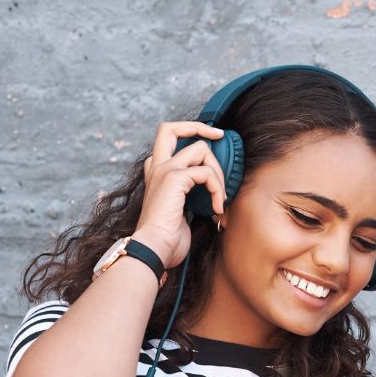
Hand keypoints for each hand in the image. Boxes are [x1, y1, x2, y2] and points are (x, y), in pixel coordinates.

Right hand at [132, 120, 228, 268]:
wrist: (154, 249)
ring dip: (219, 173)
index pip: (166, 139)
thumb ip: (190, 194)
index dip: (188, 132)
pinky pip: (207, 173)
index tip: (212, 138)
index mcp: (155, 173)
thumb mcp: (180, 211)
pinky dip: (218, 189)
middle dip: (199, 127)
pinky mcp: (174, 179)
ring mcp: (164, 171)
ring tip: (220, 197)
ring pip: (200, 149)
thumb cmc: (167, 239)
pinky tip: (216, 209)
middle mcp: (156, 167)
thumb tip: (215, 189)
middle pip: (170, 128)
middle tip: (220, 136)